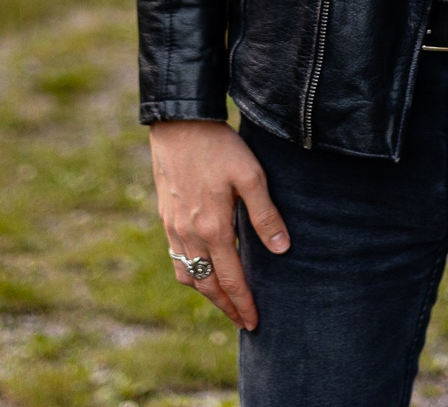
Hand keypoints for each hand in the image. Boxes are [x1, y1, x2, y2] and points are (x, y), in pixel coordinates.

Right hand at [149, 119, 288, 329]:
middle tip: (242, 322)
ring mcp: (174, 228)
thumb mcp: (251, 175)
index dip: (243, 304)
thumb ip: (265, 215)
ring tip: (224, 302)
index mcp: (213, 229)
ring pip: (188, 276)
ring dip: (206, 294)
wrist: (178, 124)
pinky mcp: (165, 218)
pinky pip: (176, 259)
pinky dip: (189, 275)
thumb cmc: (219, 146)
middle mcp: (190, 235)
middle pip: (207, 285)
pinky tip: (200, 272)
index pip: (231, 280)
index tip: (254, 323)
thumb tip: (281, 249)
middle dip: (226, 307)